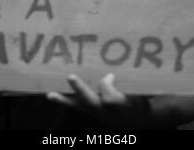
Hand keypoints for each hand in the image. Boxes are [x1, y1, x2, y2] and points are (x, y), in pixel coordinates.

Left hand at [47, 73, 193, 128]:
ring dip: (64, 100)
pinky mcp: (92, 111)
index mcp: (123, 107)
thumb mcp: (142, 89)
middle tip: (70, 76)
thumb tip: (108, 76)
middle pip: (92, 102)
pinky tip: (50, 94)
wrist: (142, 118)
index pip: (110, 100)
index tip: (109, 75)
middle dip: (80, 90)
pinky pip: (77, 107)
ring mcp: (98, 114)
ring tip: (50, 95)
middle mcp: (108, 113)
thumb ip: (132, 81)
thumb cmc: (143, 98)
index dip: (106, 86)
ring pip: (80, 107)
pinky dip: (65, 101)